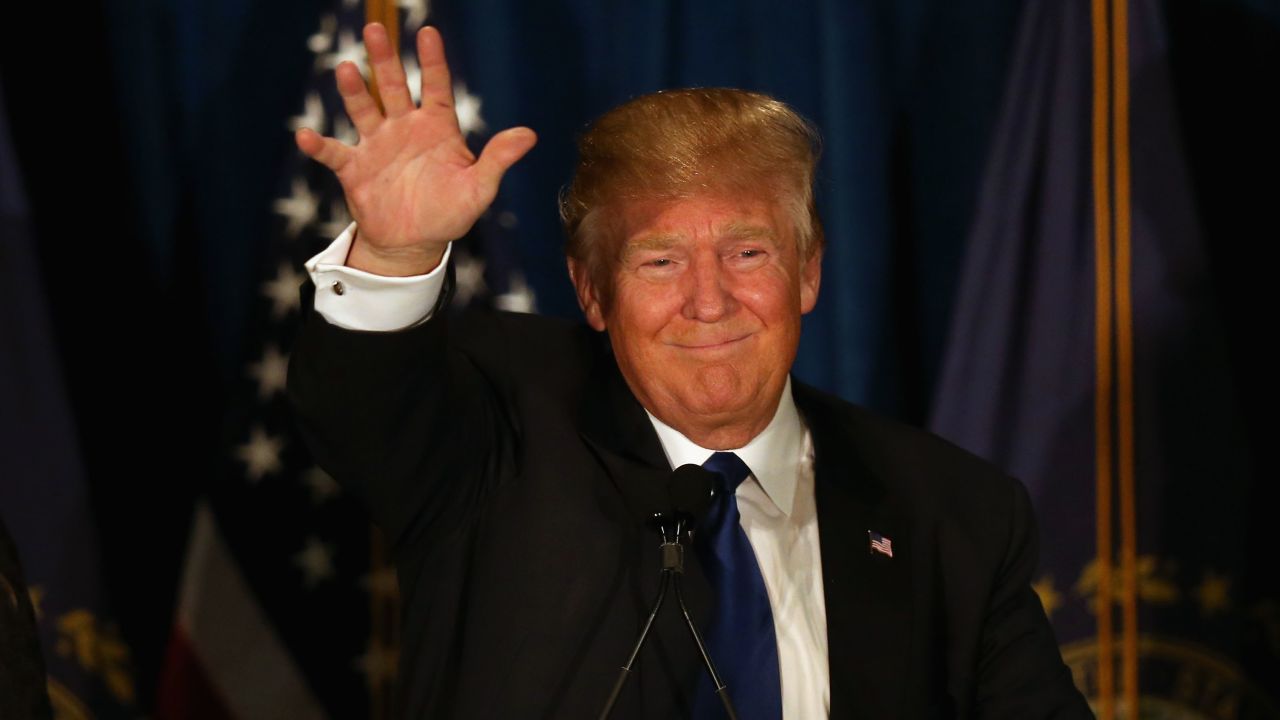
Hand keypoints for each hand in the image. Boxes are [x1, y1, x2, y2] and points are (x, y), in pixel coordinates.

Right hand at [295, 23, 536, 275]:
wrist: (414, 242)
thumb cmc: (450, 212)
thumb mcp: (479, 188)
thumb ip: (498, 159)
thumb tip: (529, 135)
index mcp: (436, 128)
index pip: (435, 86)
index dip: (432, 61)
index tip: (427, 32)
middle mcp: (404, 128)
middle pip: (392, 87)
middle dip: (384, 59)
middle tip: (375, 29)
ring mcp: (377, 146)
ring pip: (363, 110)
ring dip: (354, 91)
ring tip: (346, 68)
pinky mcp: (354, 169)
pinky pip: (333, 152)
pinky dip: (318, 145)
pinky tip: (306, 135)